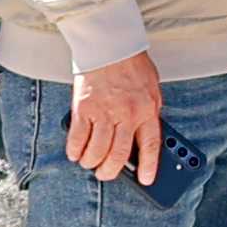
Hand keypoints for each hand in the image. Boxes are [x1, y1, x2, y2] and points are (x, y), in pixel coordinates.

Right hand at [67, 52, 167, 182]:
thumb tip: (143, 138)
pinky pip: (78, 138)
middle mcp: (127, 114)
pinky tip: (75, 154)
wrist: (110, 46)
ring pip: (97, 150)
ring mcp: (104, 113)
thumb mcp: (152, 91)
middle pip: (119, 154)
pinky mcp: (83, 109)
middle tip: (106, 174)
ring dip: (92, 162)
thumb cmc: (132, 67)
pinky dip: (75, 150)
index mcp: (147, 111)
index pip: (150, 146)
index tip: (146, 181)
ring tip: (90, 164)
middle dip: (111, 170)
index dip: (149, 167)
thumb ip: (149, 113)